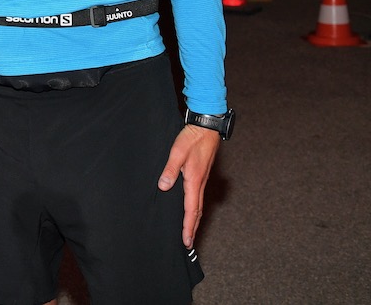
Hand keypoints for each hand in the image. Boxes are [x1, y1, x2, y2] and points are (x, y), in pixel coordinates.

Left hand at [158, 124, 219, 246]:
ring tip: (189, 231)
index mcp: (193, 181)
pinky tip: (190, 209)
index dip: (188, 226)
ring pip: (198, 205)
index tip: (186, 240)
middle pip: (197, 211)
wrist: (206, 128)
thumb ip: (169, 169)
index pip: (191, 209)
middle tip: (188, 242)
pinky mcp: (200, 175)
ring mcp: (201, 179)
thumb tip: (163, 186)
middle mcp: (199, 183)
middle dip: (192, 228)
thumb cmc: (192, 138)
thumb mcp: (177, 152)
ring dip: (194, 219)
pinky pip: (197, 197)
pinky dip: (195, 208)